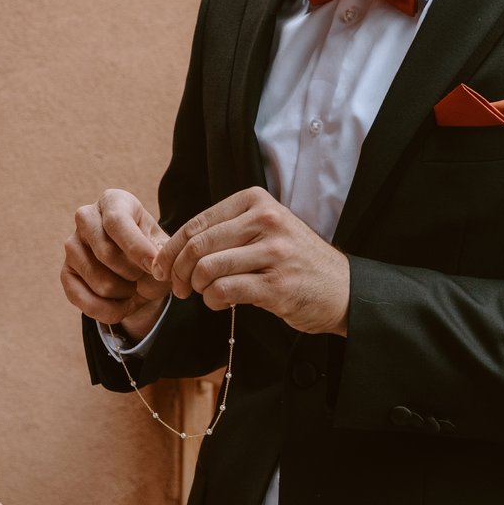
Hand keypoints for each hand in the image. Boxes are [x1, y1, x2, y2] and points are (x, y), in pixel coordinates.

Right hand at [61, 189, 171, 332]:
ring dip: (126, 294)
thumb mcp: (163, 246)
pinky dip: (110, 311)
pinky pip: (85, 301)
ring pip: (100, 282)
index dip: (136, 247)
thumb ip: (162, 254)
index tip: (153, 266)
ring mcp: (72, 246)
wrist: (138, 269)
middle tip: (146, 277)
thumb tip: (154, 267)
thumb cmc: (151, 250)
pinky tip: (123, 304)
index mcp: (112, 201)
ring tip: (135, 288)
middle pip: (106, 253)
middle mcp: (86, 217)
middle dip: (134, 274)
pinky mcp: (65, 273)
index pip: (116, 221)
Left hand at [156, 186, 350, 336]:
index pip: (197, 224)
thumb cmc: (294, 260)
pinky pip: (224, 291)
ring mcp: (273, 252)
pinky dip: (212, 300)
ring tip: (201, 294)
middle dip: (177, 271)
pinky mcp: (276, 284)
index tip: (162, 268)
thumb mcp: (265, 229)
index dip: (171, 249)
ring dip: (195, 287)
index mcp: (256, 201)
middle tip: (177, 287)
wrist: (342, 288)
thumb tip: (173, 249)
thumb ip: (226, 230)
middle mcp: (266, 220)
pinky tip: (219, 303)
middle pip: (198, 246)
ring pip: (208, 269)